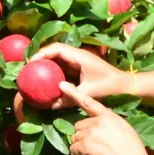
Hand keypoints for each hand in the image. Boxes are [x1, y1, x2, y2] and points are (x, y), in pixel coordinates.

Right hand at [10, 44, 136, 121]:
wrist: (125, 85)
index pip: (56, 48)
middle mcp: (77, 56)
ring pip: (58, 60)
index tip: (30, 63)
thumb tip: (51, 105)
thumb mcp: (88, 92)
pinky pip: (63, 69)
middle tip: (27, 69)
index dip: (41, 53)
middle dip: (40, 58)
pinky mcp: (80, 69)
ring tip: (33, 75)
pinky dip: (54, 74)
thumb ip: (69, 98)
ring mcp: (78, 62)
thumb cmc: (110, 86)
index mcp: (79, 56)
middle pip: (54, 52)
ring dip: (47, 66)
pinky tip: (47, 83)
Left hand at [59, 83, 150, 154]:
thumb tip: (97, 124)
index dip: (74, 93)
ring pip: (75, 138)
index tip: (62, 85)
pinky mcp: (84, 147)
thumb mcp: (124, 128)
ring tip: (94, 152)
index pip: (88, 102)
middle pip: (79, 125)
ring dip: (80, 145)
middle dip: (83, 135)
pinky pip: (73, 149)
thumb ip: (109, 122)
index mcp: (107, 116)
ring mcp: (89, 134)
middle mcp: (97, 122)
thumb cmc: (132, 149)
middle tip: (94, 144)